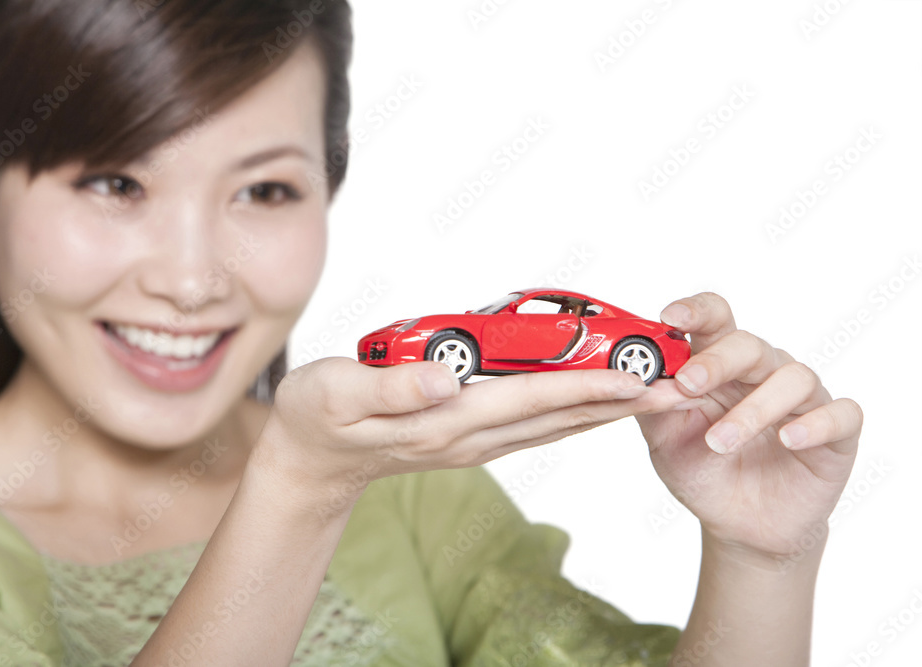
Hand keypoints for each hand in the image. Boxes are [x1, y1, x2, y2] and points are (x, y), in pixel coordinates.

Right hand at [252, 356, 691, 514]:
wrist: (312, 462)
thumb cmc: (319, 417)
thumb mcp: (339, 394)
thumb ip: (393, 387)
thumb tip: (444, 378)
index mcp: (444, 420)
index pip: (528, 399)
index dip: (584, 386)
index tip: (636, 378)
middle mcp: (468, 435)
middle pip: (556, 415)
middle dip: (616, 400)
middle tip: (674, 384)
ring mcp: (471, 441)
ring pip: (551, 424)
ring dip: (604, 408)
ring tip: (651, 393)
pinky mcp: (467, 437)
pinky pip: (533, 426)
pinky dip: (571, 412)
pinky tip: (592, 404)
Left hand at [637, 293, 862, 562]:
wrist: (740, 525)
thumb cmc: (703, 469)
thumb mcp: (665, 439)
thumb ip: (654, 405)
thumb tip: (641, 379)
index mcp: (722, 365)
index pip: (716, 319)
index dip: (696, 311)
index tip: (670, 316)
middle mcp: (765, 373)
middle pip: (750, 344)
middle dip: (718, 361)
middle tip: (690, 385)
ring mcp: (804, 400)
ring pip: (793, 378)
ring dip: (753, 409)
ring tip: (718, 442)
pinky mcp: (837, 432)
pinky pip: (840, 414)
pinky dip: (815, 424)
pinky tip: (788, 439)